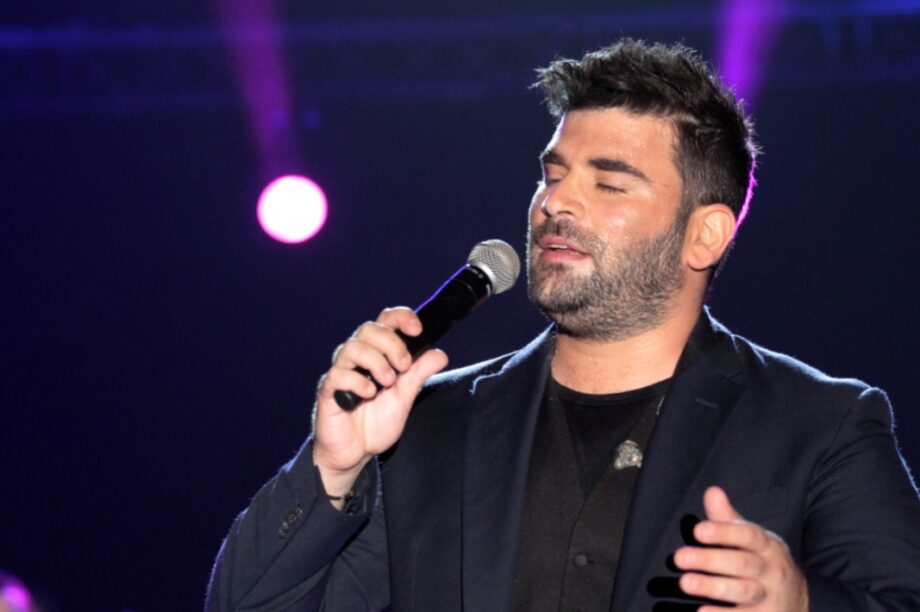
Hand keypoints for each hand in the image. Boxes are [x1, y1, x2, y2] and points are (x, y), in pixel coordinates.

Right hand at [311, 307, 448, 503]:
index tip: (417, 329)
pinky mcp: (328, 391)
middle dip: (391, 344)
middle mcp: (356, 358)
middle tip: (403, 367)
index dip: (400, 318)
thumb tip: (439, 354)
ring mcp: (340, 372)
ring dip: (376, 362)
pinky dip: (358, 381)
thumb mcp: (404, 398)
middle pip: (368, 329)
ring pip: (353, 346)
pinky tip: (369, 394)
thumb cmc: (374, 424)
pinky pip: (338, 374)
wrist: (355, 454)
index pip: (384, 321)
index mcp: (375, 354)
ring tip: (387, 384)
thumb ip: (418, 374)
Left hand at [674, 486, 807, 610]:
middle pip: (743, 563)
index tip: (698, 531)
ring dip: (713, 587)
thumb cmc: (763, 562)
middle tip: (679, 557)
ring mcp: (770, 596)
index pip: (748, 535)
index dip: (724, 532)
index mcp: (767, 546)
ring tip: (685, 583)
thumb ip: (728, 519)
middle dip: (711, 560)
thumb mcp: (751, 539)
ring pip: (743, 591)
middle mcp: (771, 570)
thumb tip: (712, 491)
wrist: (799, 601)